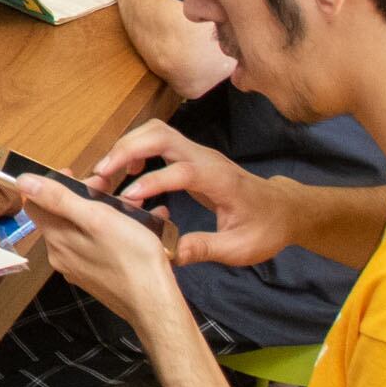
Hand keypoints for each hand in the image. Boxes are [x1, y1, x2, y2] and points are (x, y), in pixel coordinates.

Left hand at [5, 171, 182, 324]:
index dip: (51, 183)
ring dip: (101, 212)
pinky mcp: (97, 277)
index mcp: (57, 239)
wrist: (155, 303)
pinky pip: (96, 246)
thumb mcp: (97, 218)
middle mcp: (61, 255)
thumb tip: (22, 181)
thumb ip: (58, 199)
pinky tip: (136, 226)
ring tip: (130, 205)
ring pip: (81, 230)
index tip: (77, 175)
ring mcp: (79, 269)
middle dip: (81, 196)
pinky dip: (111, 231)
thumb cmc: (131, 257)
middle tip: (109, 187)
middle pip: (60, 216)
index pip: (35, 204)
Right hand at [94, 120, 292, 270]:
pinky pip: (157, 141)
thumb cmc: (264, 228)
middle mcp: (206, 158)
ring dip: (127, 146)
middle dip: (128, 149)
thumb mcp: (240, 248)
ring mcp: (197, 153)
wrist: (283, 208)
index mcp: (220, 180)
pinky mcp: (190, 156)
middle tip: (101, 174)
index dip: (154, 182)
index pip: (182, 171)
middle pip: (161, 135)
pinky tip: (127, 172)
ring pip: (156, 132)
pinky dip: (136, 149)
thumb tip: (168, 254)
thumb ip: (205, 249)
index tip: (128, 199)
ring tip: (106, 173)